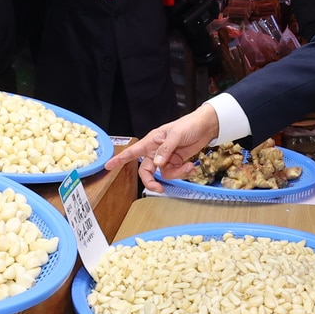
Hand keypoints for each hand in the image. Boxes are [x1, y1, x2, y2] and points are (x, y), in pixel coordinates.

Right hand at [105, 104, 219, 192]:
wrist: (206, 127)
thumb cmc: (188, 125)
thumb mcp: (176, 135)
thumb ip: (166, 149)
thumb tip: (157, 163)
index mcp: (152, 141)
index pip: (132, 152)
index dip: (119, 159)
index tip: (108, 166)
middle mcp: (156, 151)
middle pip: (147, 171)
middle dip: (151, 181)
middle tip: (158, 189)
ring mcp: (166, 158)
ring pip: (164, 174)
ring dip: (176, 174)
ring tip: (188, 167)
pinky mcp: (176, 162)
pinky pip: (175, 173)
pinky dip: (184, 172)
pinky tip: (191, 167)